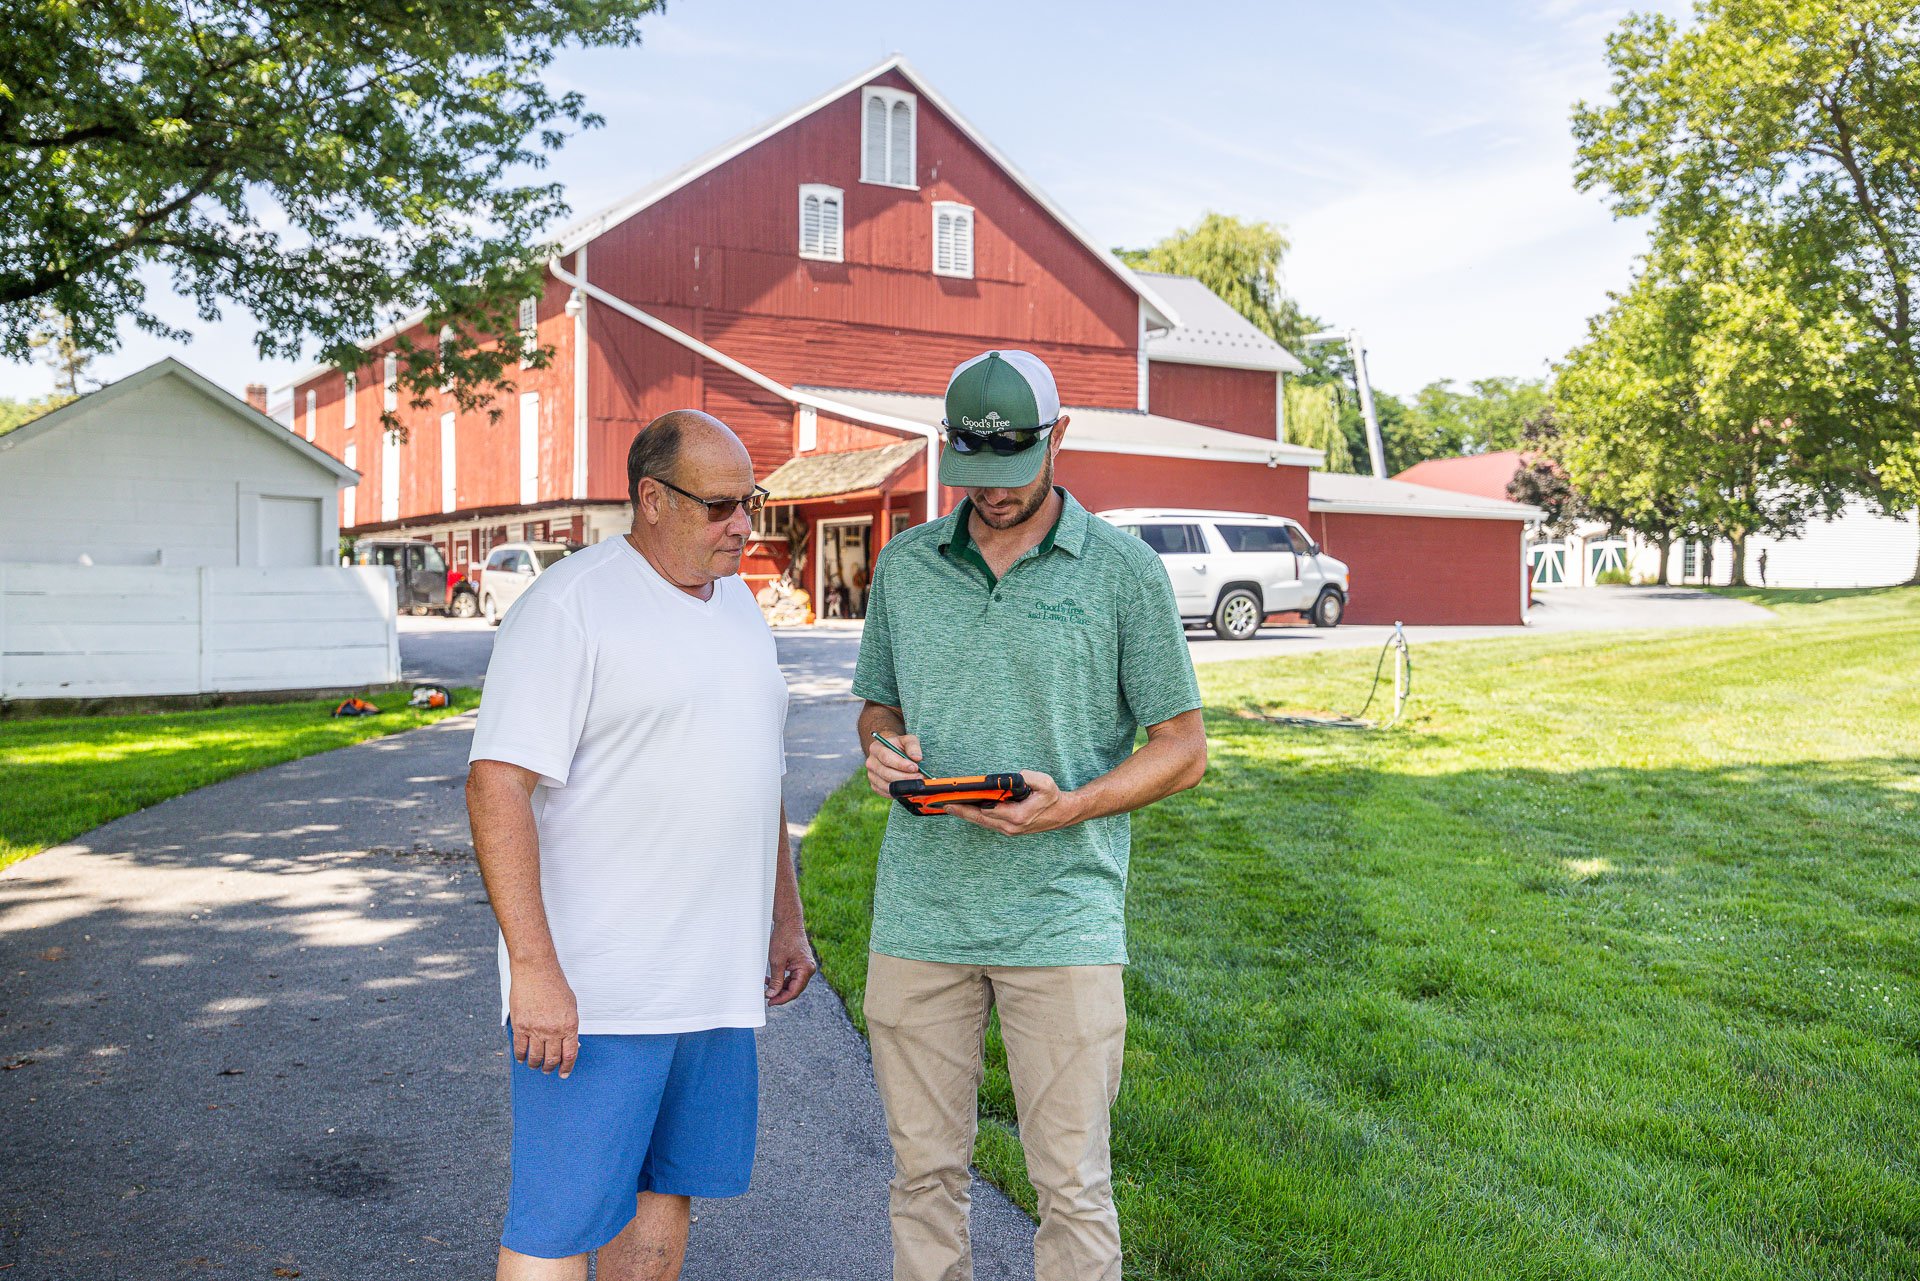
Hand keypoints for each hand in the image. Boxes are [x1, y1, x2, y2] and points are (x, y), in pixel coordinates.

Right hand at [509, 959, 579, 1078]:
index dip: (567, 1067)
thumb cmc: (554, 985)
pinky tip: (522, 1058)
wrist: (536, 970)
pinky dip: (520, 1056)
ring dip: (535, 1064)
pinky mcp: (520, 1026)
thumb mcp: (570, 1005)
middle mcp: (553, 1030)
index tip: (564, 1073)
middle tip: (548, 1070)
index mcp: (569, 1025)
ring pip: (535, 1057)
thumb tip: (569, 1042)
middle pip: (552, 1058)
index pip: (570, 1054)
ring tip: (535, 1065)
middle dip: (550, 1068)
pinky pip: (520, 1048)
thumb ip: (569, 1025)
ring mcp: (536, 1029)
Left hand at [766, 920, 815, 1005]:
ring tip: (766, 987)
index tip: (770, 1002)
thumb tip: (772, 995)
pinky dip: (782, 979)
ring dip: (780, 987)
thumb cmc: (784, 937)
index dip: (781, 999)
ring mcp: (806, 966)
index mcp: (806, 969)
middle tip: (767, 997)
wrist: (788, 922)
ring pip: (793, 983)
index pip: (794, 991)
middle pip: (795, 989)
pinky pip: (792, 976)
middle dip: (780, 994)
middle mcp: (809, 969)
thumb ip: (776, 980)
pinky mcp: (801, 963)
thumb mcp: (777, 961)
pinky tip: (770, 979)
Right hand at [865, 731, 923, 797]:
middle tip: (920, 777)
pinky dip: (899, 792)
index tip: (915, 767)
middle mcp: (871, 763)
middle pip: (886, 773)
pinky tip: (909, 787)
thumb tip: (917, 758)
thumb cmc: (900, 745)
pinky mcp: (875, 786)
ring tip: (917, 782)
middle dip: (905, 777)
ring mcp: (872, 776)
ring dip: (904, 786)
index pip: (886, 758)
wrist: (891, 752)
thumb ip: (913, 746)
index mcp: (876, 748)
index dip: (901, 764)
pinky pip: (887, 793)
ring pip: (887, 785)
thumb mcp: (907, 740)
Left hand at [946, 769, 1080, 835]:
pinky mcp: (1008, 829)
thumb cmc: (1053, 798)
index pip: (986, 810)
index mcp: (1017, 816)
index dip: (968, 805)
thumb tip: (1016, 775)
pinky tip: (965, 809)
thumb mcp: (1046, 783)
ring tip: (949, 806)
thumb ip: (1031, 778)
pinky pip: (987, 822)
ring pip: (982, 822)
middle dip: (960, 811)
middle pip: (979, 819)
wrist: (1062, 814)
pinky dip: (974, 816)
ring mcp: (1009, 830)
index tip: (953, 800)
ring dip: (965, 814)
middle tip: (942, 804)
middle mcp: (1010, 827)